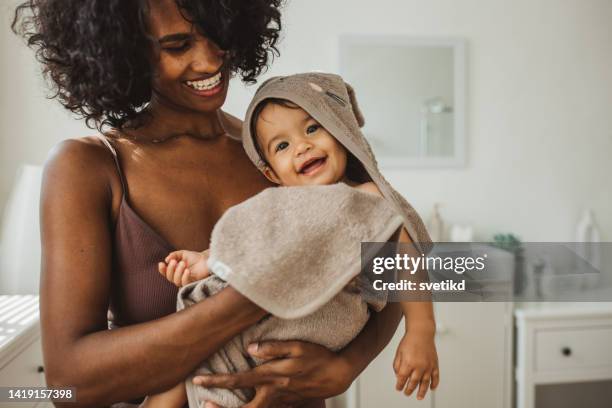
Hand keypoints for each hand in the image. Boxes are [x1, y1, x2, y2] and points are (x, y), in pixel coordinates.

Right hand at [158, 249, 209, 286]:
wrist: (206, 259)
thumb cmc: (194, 257)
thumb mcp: (182, 253)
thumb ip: (174, 255)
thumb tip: (166, 260)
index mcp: (175, 270)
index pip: (165, 273)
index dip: (162, 270)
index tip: (162, 263)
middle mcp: (178, 277)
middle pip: (170, 277)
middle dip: (170, 269)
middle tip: (174, 261)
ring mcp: (185, 281)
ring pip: (176, 281)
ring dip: (177, 272)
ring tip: (183, 263)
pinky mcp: (192, 283)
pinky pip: (185, 283)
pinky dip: (184, 277)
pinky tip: (187, 270)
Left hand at [192, 341, 353, 406]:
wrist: (338, 375)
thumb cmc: (318, 357)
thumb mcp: (298, 346)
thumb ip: (273, 347)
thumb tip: (250, 348)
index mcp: (271, 377)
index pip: (238, 381)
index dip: (216, 381)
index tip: (197, 380)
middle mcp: (272, 393)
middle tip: (202, 404)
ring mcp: (279, 401)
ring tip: (211, 406)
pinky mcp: (286, 403)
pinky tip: (242, 403)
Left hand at [393, 329, 439, 399]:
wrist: (421, 332)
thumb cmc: (409, 341)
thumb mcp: (399, 353)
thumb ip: (397, 365)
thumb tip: (398, 376)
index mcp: (408, 363)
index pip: (402, 378)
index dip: (399, 385)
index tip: (398, 388)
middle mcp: (419, 366)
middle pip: (413, 382)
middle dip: (409, 390)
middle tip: (407, 393)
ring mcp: (428, 366)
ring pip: (425, 383)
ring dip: (422, 391)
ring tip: (419, 397)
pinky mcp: (435, 364)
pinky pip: (435, 377)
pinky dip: (434, 384)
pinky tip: (432, 388)